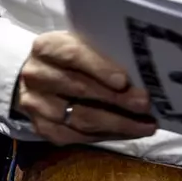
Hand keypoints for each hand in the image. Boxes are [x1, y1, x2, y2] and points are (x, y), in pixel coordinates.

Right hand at [11, 31, 157, 144]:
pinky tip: (126, 133)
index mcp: (47, 47)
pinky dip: (105, 135)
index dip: (99, 68)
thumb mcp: (82, 43)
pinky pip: (76, 136)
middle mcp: (37, 76)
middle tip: (144, 105)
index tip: (123, 81)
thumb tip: (141, 70)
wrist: (40, 76)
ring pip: (80, 118)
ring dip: (117, 124)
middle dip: (117, 99)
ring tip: (145, 125)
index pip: (73, 55)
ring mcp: (36, 105)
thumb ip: (102, 52)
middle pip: (80, 89)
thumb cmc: (71, 56)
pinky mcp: (42, 128)